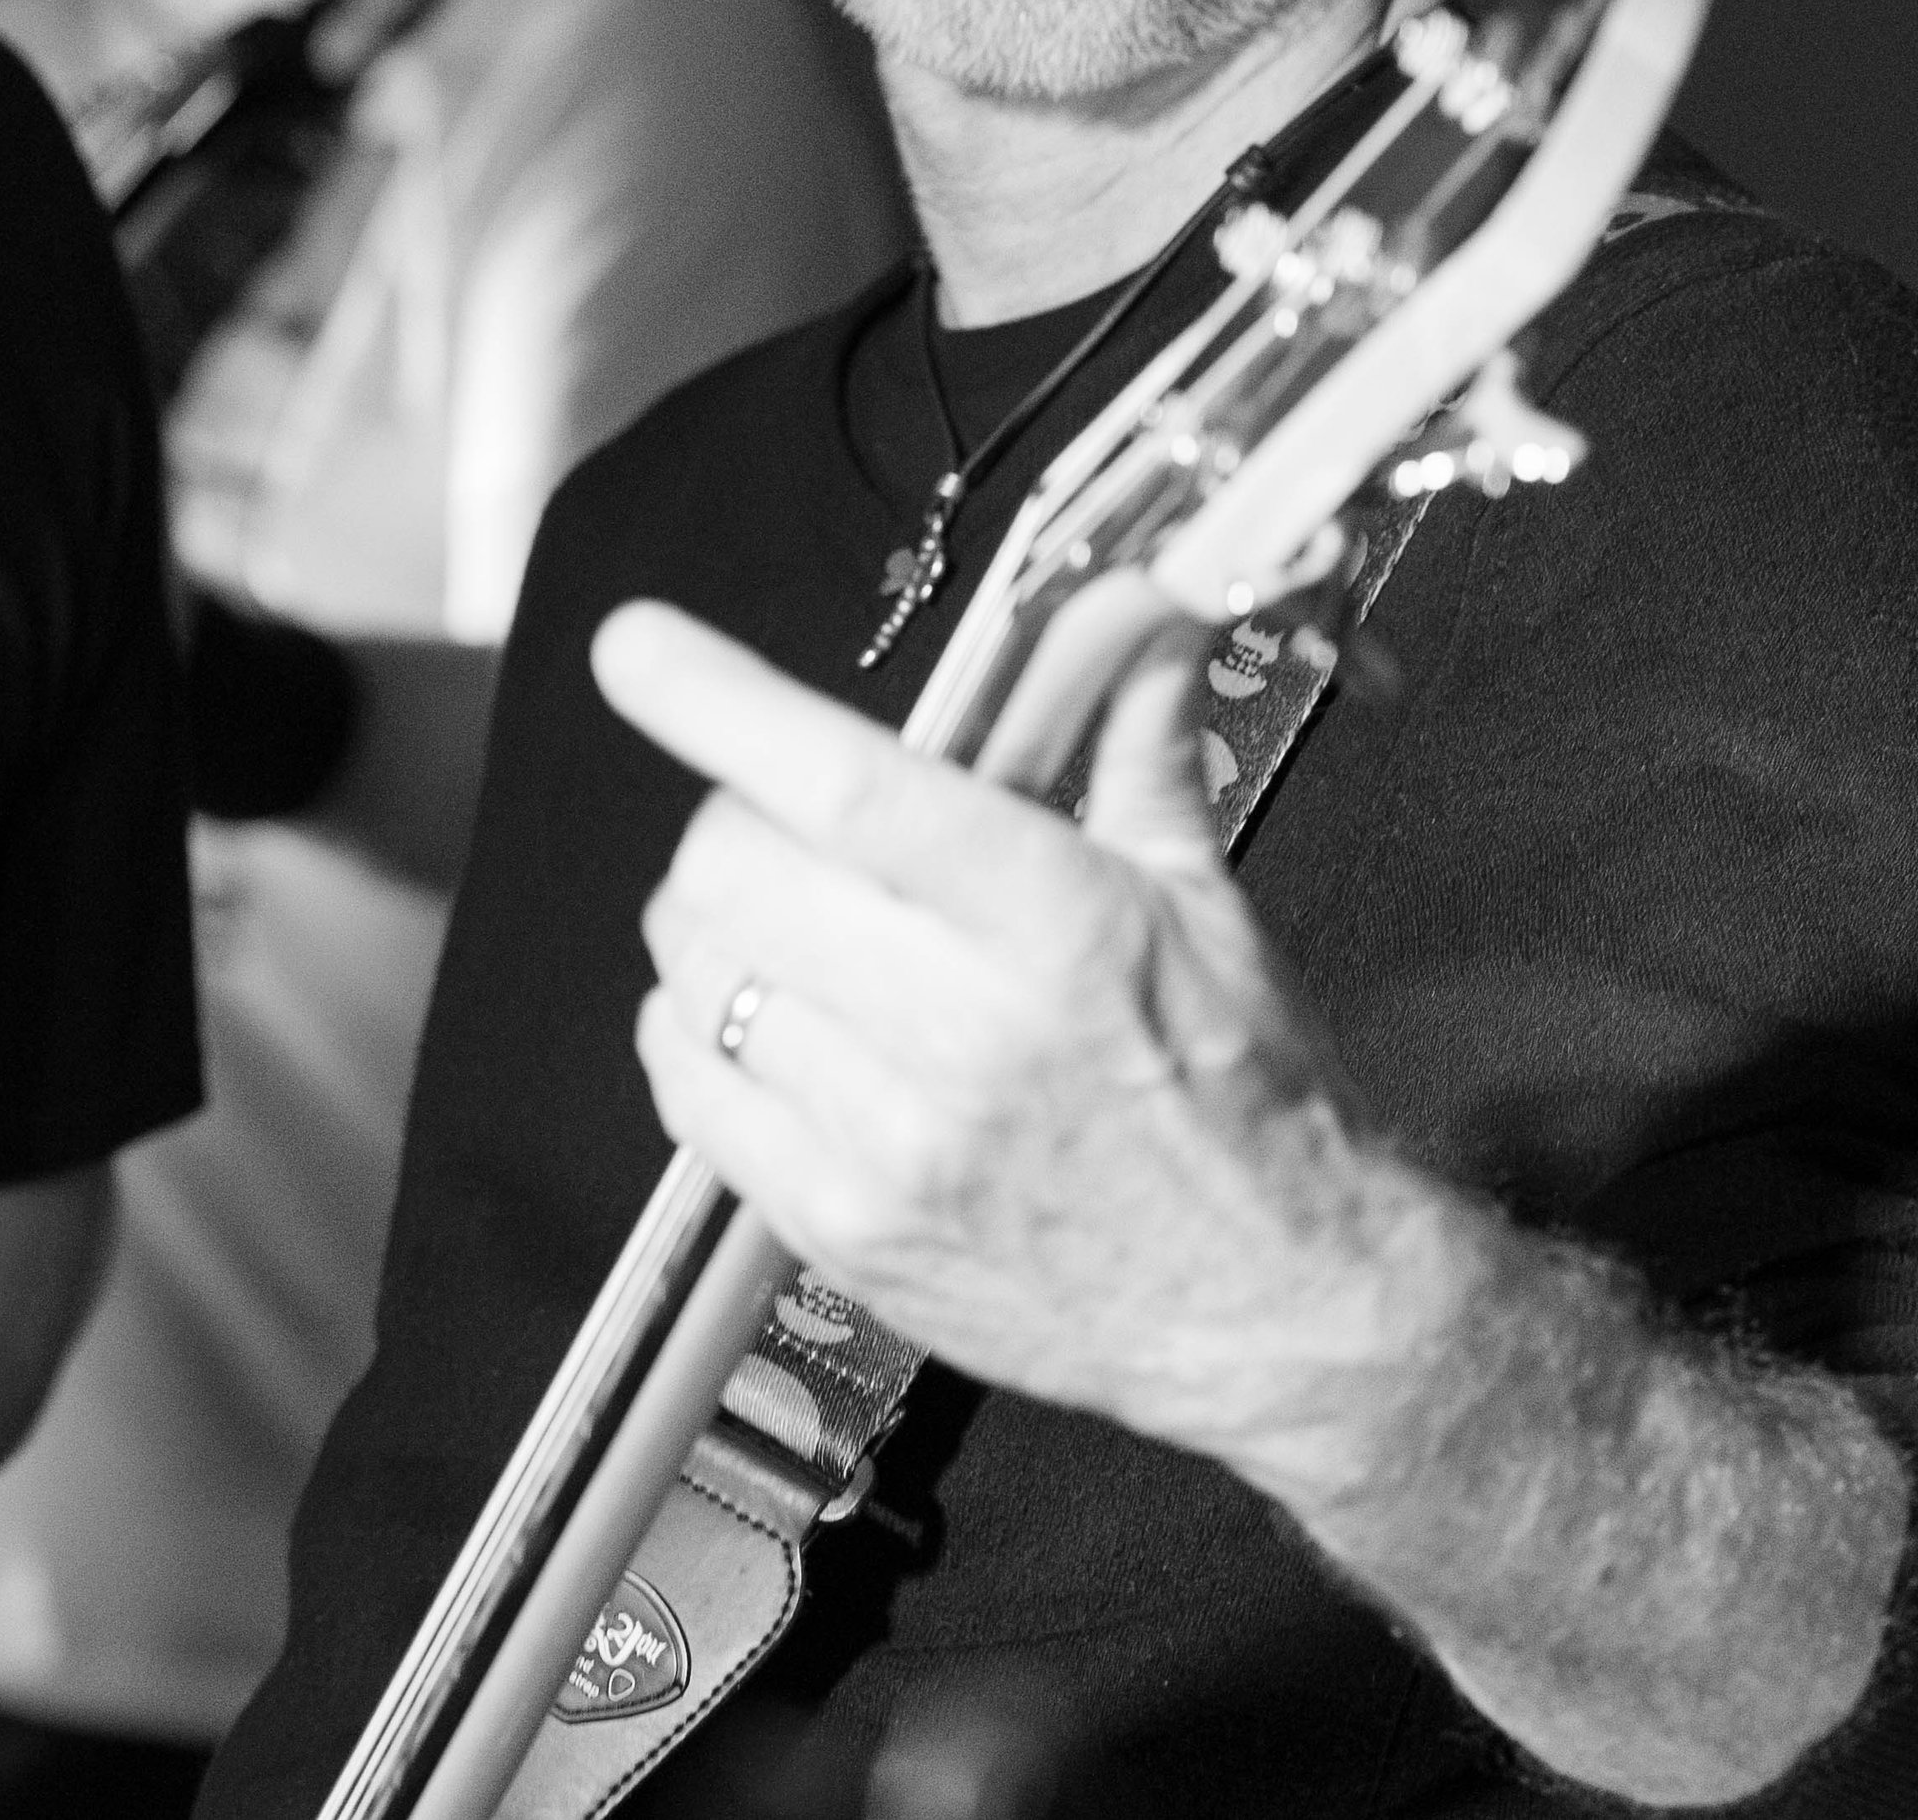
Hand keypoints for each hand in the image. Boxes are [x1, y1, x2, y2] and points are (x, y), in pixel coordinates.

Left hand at [593, 598, 1435, 1472]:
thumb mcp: (1203, 898)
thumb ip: (1138, 740)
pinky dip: (696, 1028)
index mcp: (1057, 920)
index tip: (641, 648)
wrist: (1276, 1308)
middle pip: (737, 870)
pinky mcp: (842, 1233)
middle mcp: (964, 1030)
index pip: (850, 785)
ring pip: (697, 973)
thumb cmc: (1245, 1092)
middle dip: (737, 813)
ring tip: (789, 923)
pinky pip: (687, 1091)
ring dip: (714, 921)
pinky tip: (767, 1019)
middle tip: (790, 823)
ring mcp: (891, 1144)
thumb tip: (1134, 610)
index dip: (721, 705)